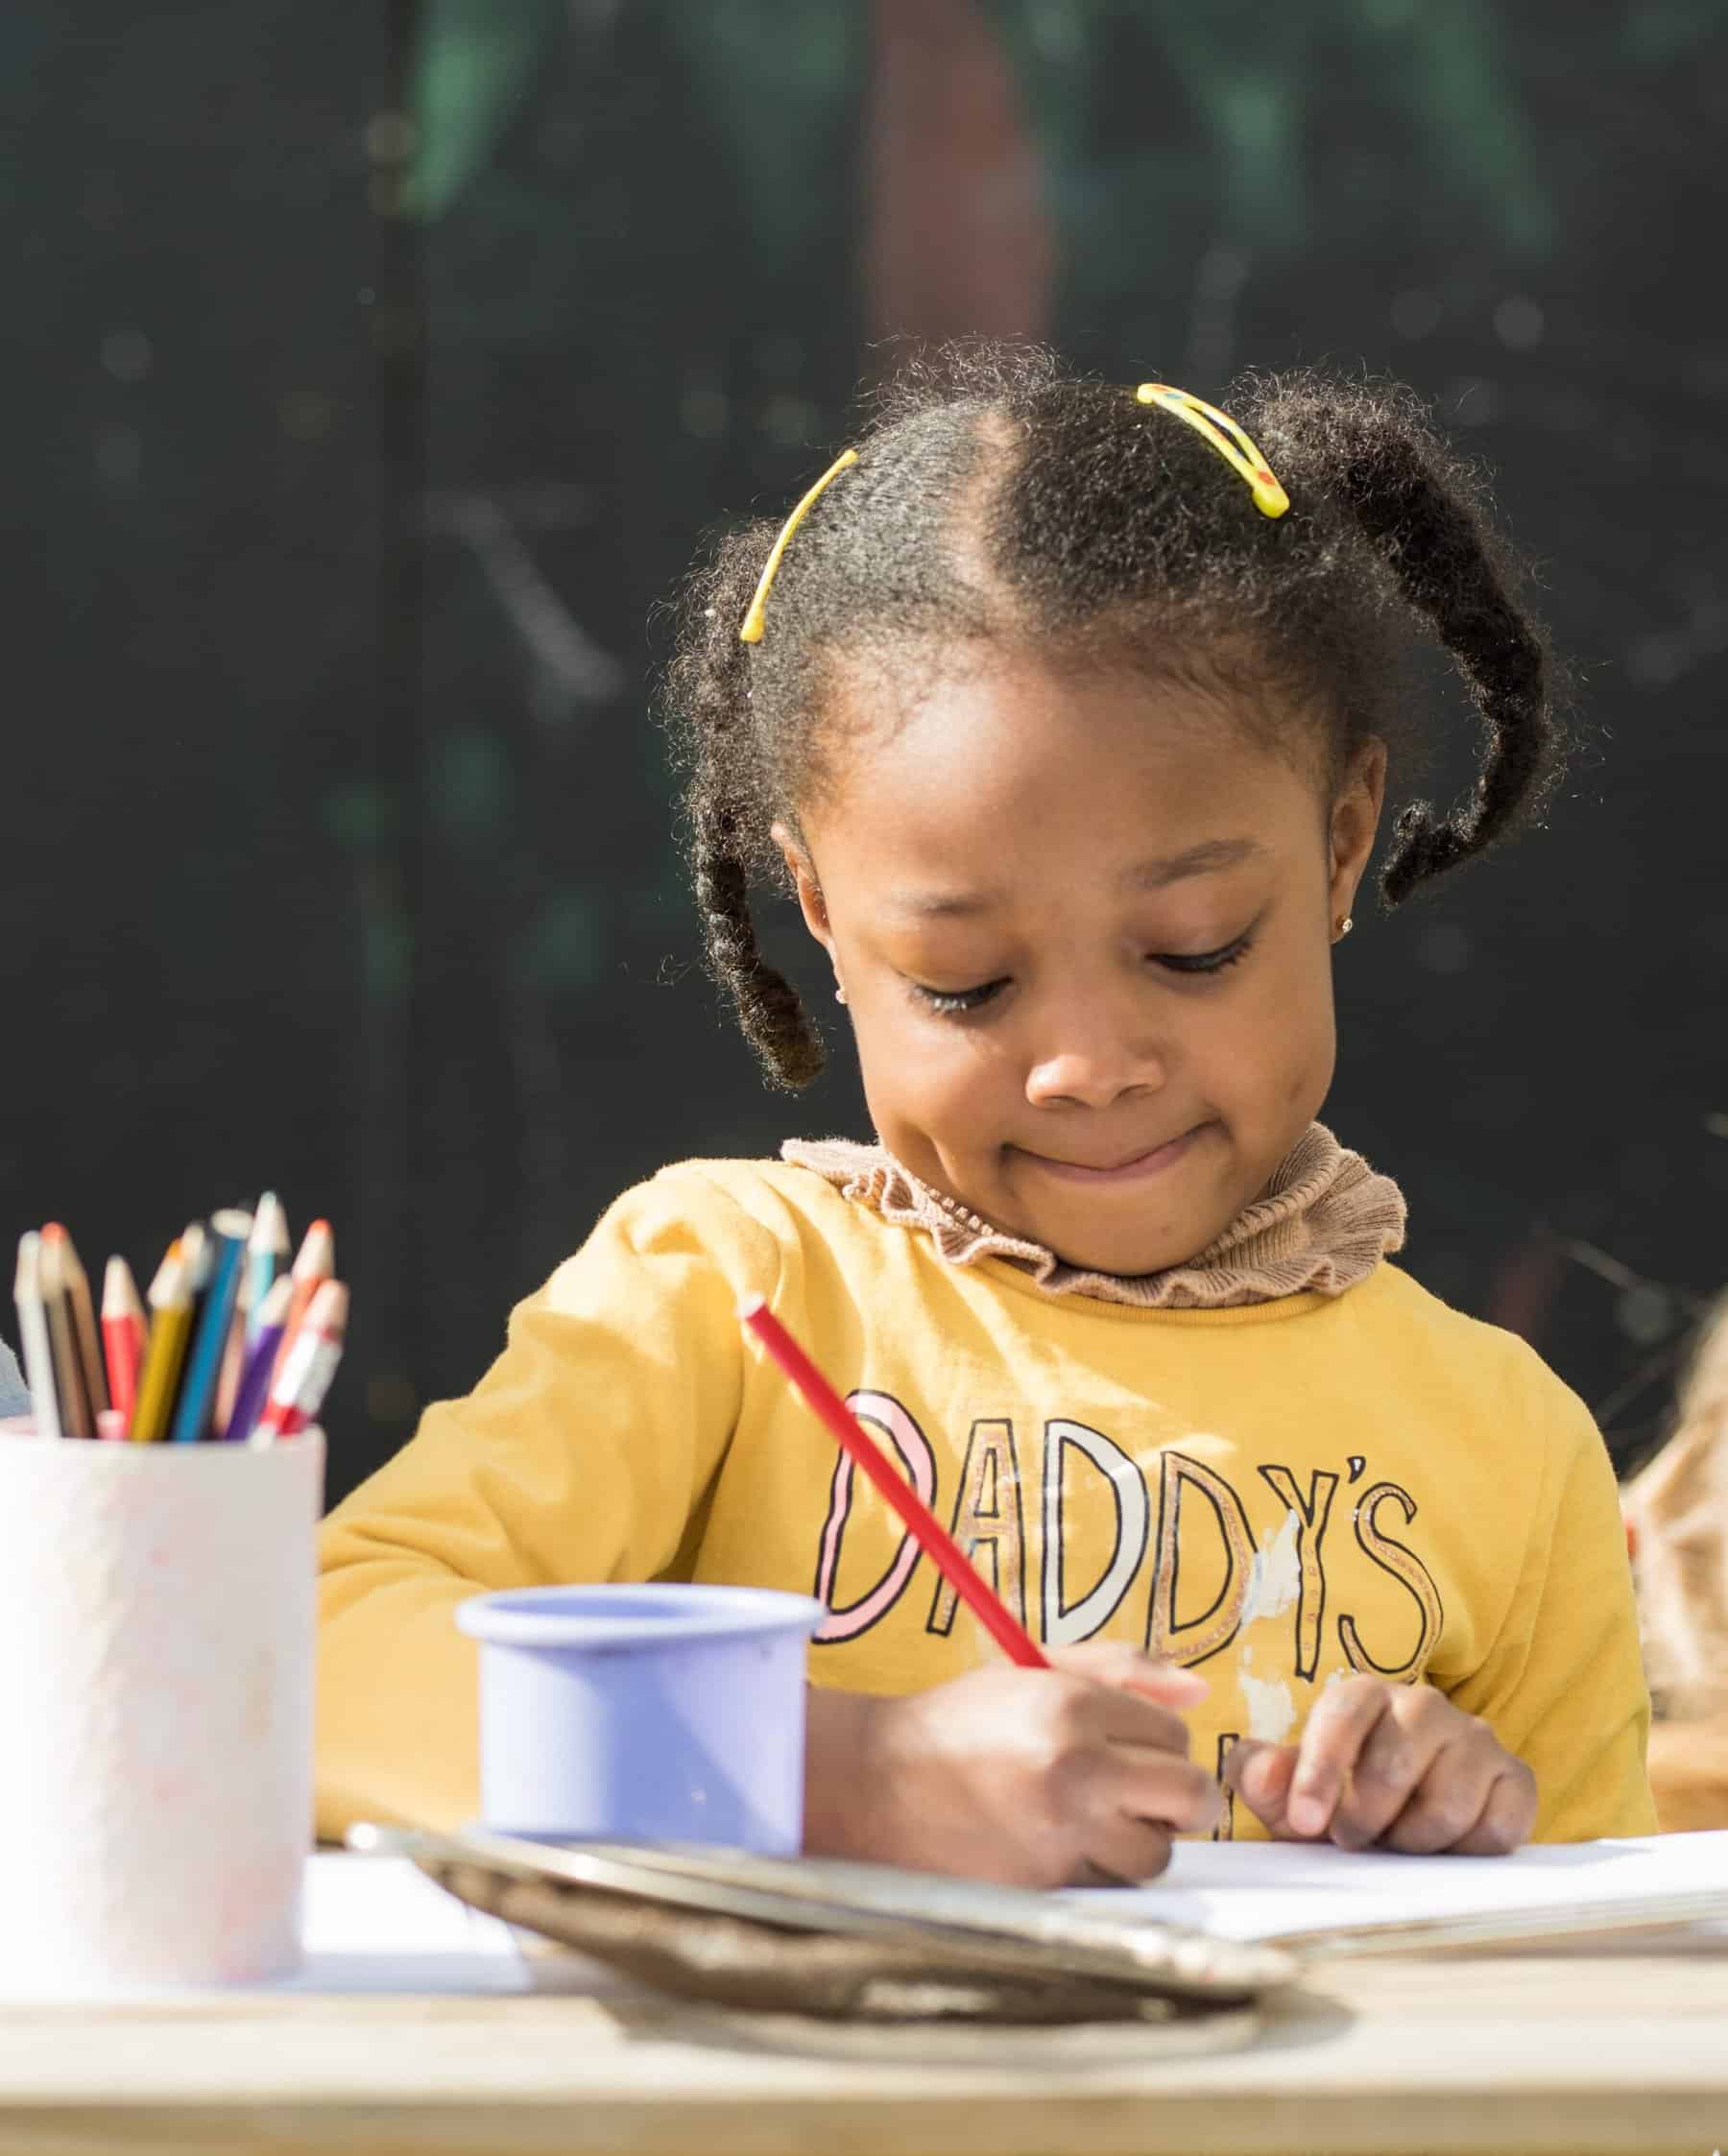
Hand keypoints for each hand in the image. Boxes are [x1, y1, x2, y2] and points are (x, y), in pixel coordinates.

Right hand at [804, 1643, 1219, 1887]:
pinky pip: (1111, 1885)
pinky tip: (1062, 1845)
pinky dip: (1099, 1871)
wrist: (877, 1783)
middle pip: (1189, 1797)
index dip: (1164, 1744)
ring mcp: (1061, 1831)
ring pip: (1157, 1853)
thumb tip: (1200, 1693)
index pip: (1176, 1735)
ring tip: (1094, 1820)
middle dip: (1182, 1799)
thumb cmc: (960, 1722)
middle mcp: (1075, 1767)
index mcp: (1073, 1704)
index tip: (1137, 1749)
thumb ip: (1121, 1669)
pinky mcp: (1045, 1882)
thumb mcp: (1033, 1669)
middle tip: (1151, 1796)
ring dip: (1139, 1841)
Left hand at [1224, 1677, 1536, 1854]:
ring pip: (1448, 1804)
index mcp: (1365, 1695)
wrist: (1408, 1817)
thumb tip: (1262, 1770)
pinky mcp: (1516, 1779)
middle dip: (1366, 1817)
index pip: (1343, 1715)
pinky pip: (1498, 1827)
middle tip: (1352, 1840)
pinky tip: (1446, 1846)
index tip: (1304, 1821)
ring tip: (1398, 1841)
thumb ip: (1263, 1777)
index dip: (1320, 1770)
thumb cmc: (1340, 1798)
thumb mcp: (1290, 1792)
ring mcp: (1476, 1739)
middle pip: (1396, 1762)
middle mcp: (1424, 1706)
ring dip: (1414, 1842)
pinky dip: (1465, 1851)